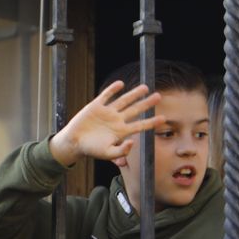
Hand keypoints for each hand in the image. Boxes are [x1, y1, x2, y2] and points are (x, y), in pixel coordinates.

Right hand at [49, 81, 165, 166]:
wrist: (74, 142)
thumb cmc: (91, 150)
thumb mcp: (108, 154)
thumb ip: (121, 150)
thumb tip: (133, 142)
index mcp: (121, 132)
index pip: (140, 125)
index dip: (151, 122)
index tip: (163, 118)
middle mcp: (116, 120)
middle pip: (135, 110)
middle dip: (147, 103)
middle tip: (159, 96)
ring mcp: (107, 112)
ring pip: (123, 101)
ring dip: (134, 94)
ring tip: (145, 88)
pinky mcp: (96, 106)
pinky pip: (106, 96)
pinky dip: (112, 90)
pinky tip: (120, 84)